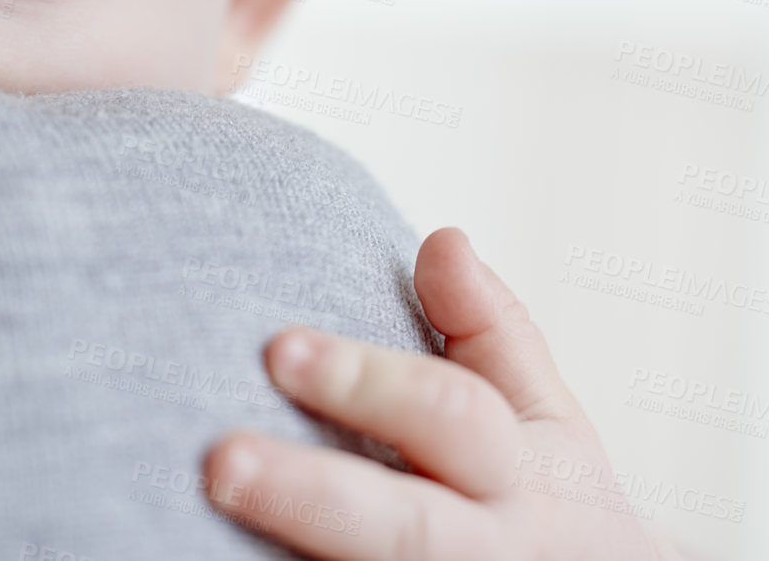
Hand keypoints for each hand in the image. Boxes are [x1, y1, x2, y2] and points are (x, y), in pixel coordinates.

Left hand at [204, 227, 678, 559]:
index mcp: (527, 472)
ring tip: (216, 508)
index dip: (365, 382)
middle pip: (404, 526)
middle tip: (222, 461)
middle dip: (312, 493)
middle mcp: (494, 548)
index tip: (279, 348)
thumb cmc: (552, 505)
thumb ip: (492, 329)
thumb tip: (443, 238)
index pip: (447, 414)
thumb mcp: (546, 417)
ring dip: (297, 545)